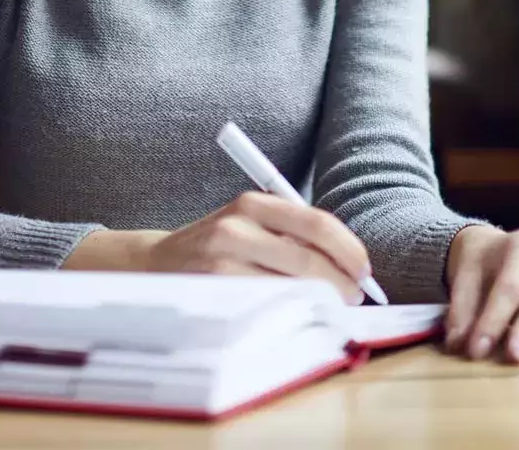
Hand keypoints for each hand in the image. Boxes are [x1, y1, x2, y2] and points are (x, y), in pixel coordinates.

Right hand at [140, 192, 370, 304]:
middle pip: (309, 260)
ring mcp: (221, 260)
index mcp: (254, 204)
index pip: (317, 225)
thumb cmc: (216, 248)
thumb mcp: (250, 226)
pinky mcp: (212, 290)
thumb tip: (350, 265)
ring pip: (289, 286)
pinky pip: (265, 305)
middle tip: (353, 298)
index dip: (350, 251)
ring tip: (330, 308)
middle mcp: (237, 226)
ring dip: (319, 301)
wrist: (153, 264)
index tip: (365, 272)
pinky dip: (290, 312)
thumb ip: (292, 236)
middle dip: (341, 284)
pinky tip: (297, 315)